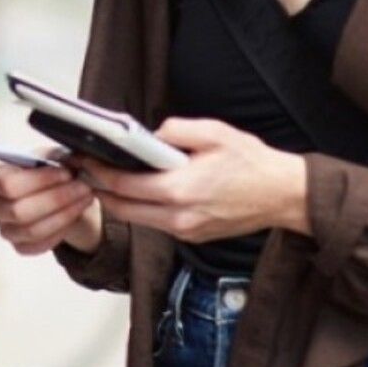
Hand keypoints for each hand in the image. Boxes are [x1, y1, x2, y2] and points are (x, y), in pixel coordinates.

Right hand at [0, 151, 101, 254]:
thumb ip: (59, 157)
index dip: (39, 180)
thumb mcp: (57, 157)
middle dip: (56, 199)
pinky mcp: (20, 246)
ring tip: (85, 199)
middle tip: (83, 187)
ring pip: (31, 230)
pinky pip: (38, 245)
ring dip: (64, 214)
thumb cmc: (55, 171)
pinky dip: (60, 232)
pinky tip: (74, 215)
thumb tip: (72, 160)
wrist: (64, 192)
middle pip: (18, 211)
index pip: (7, 184)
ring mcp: (6, 229)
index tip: (67, 173)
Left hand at [76, 117, 310, 242]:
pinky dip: (143, 207)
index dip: (99, 172)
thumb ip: (175, 130)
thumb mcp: (214, 132)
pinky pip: (157, 222)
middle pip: (122, 209)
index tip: (85, 158)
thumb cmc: (252, 162)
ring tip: (111, 177)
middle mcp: (179, 217)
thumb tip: (149, 136)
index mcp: (181, 189)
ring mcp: (185, 231)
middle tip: (88, 169)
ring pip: (138, 219)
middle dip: (101, 189)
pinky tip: (144, 189)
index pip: (124, 186)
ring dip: (120, 200)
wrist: (282, 194)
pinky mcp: (192, 236)